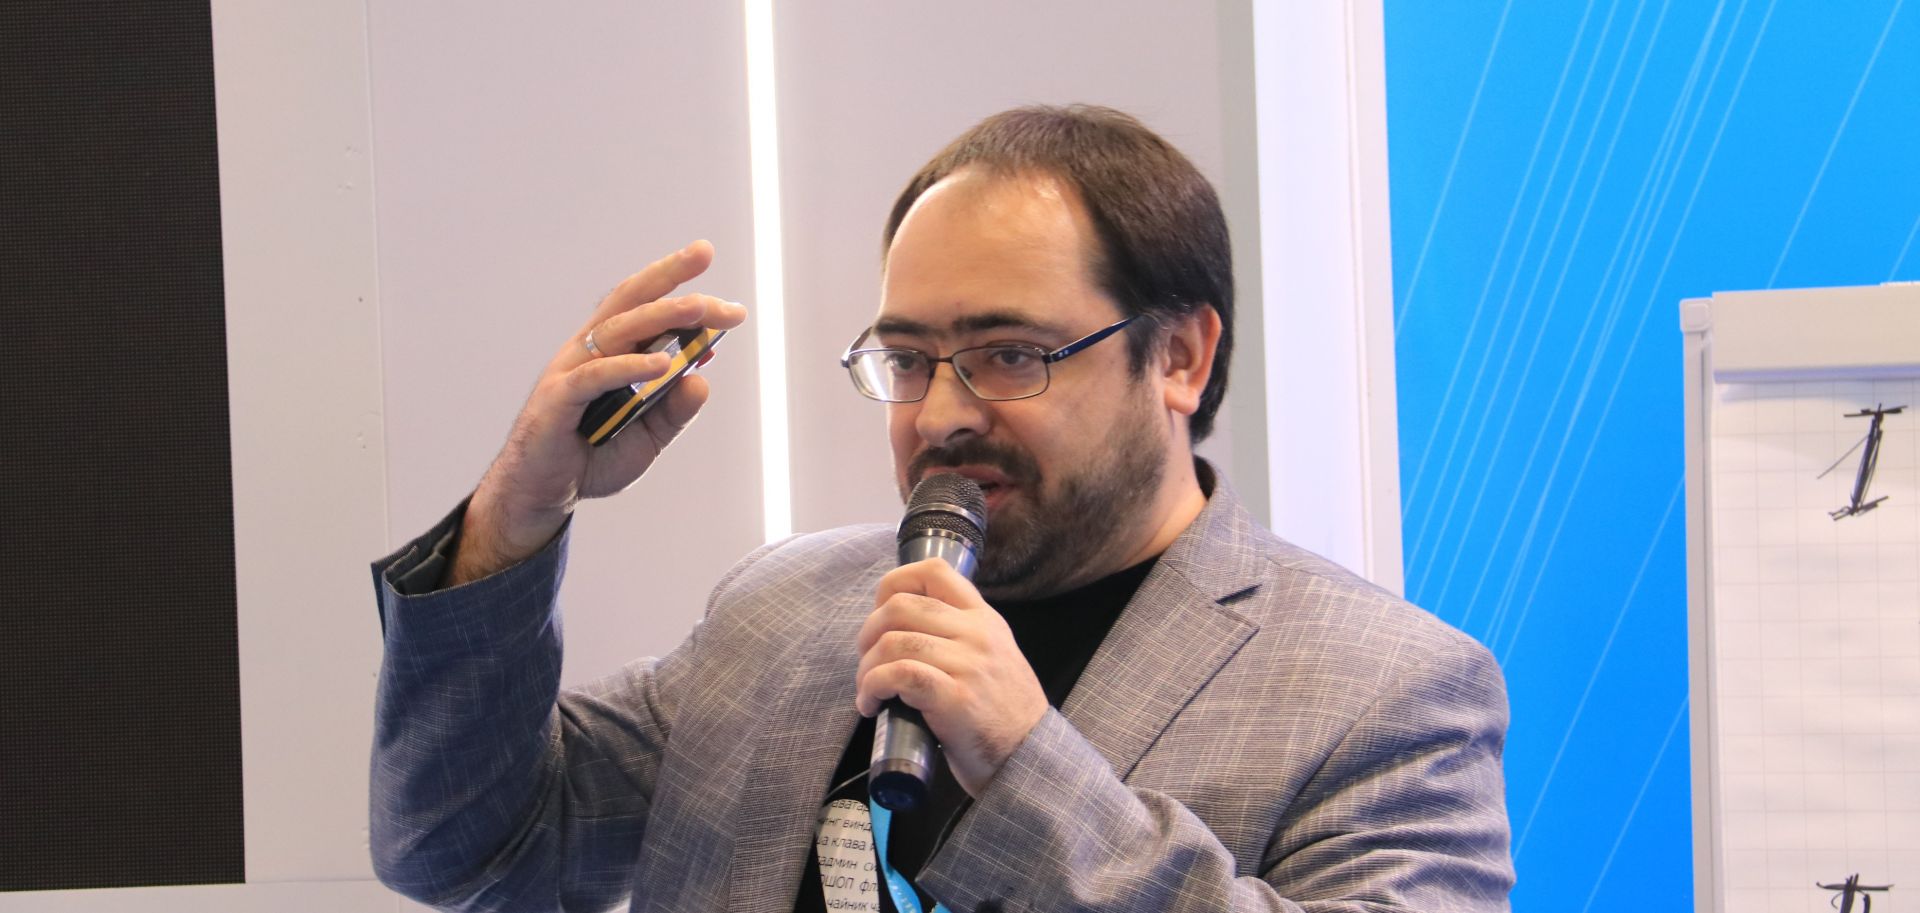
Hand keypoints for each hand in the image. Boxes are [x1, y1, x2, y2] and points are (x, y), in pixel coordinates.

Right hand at [451, 241, 746, 584]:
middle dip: (669, 275)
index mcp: (610, 353)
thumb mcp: (647, 437)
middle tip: (705, 253)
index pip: (646, 309)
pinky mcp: (558, 398)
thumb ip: (673, 410)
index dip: (679, 290)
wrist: (543, 494)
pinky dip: (630, 367)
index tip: (727, 298)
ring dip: (661, 315)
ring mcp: (571, 370)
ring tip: (699, 307)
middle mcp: (589, 351)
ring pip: (618, 330)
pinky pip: (597, 375)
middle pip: (631, 302)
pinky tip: (663, 363)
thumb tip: (702, 378)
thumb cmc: (590, 459)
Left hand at [855, 559, 1049, 797]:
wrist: (1030, 758)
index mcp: (984, 619)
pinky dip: (873, 687)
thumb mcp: (992, 657)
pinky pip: (899, 674)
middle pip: (900, 606)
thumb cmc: (1001, 715)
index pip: (934, 571)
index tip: (880, 614)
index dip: (893, 584)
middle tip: (867, 662)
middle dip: (868, 634)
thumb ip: (959, 636)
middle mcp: (977, 634)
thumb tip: (899, 630)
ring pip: (893, 642)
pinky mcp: (955, 698)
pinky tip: (872, 704)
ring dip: (866, 668)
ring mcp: (968, 664)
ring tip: (869, 690)